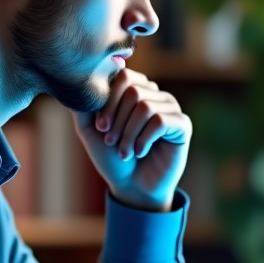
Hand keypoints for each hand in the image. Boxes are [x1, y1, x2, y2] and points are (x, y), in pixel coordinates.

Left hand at [73, 69, 190, 211]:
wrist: (131, 187)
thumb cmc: (111, 156)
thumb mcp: (90, 129)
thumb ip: (84, 104)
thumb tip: (81, 81)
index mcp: (135, 89)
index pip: (122, 75)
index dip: (108, 101)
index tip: (100, 126)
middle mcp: (155, 94)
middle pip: (132, 91)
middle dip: (116, 120)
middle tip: (111, 141)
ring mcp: (170, 107)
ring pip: (145, 107)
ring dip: (128, 134)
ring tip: (124, 152)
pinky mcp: (182, 124)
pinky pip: (160, 121)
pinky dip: (144, 140)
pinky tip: (140, 152)